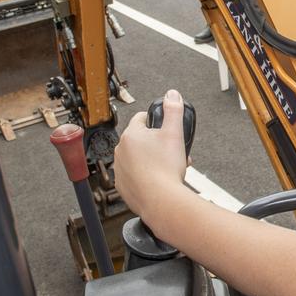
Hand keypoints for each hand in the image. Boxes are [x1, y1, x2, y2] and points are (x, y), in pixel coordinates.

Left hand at [112, 89, 189, 219]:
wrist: (161, 201)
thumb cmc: (166, 170)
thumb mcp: (175, 133)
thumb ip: (174, 110)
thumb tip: (171, 94)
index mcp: (131, 135)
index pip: (141, 118)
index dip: (156, 121)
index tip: (165, 129)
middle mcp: (120, 151)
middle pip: (141, 140)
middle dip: (157, 144)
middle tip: (172, 152)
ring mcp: (120, 169)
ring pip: (137, 159)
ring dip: (151, 160)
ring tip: (168, 168)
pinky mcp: (122, 186)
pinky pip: (134, 176)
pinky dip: (144, 177)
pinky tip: (158, 180)